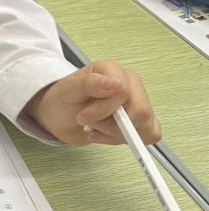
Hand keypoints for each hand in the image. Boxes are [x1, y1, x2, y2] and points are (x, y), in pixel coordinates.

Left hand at [23, 60, 161, 145]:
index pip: (124, 93)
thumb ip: (89, 84)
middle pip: (140, 112)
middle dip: (110, 125)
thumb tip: (116, 83)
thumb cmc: (62, 100)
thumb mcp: (67, 90)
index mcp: (113, 70)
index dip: (104, 110)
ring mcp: (139, 101)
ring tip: (95, 128)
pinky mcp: (142, 120)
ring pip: (144, 126)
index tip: (83, 117)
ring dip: (115, 134)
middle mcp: (130, 83)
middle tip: (89, 123)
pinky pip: (150, 134)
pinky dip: (125, 140)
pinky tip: (106, 135)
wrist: (60, 116)